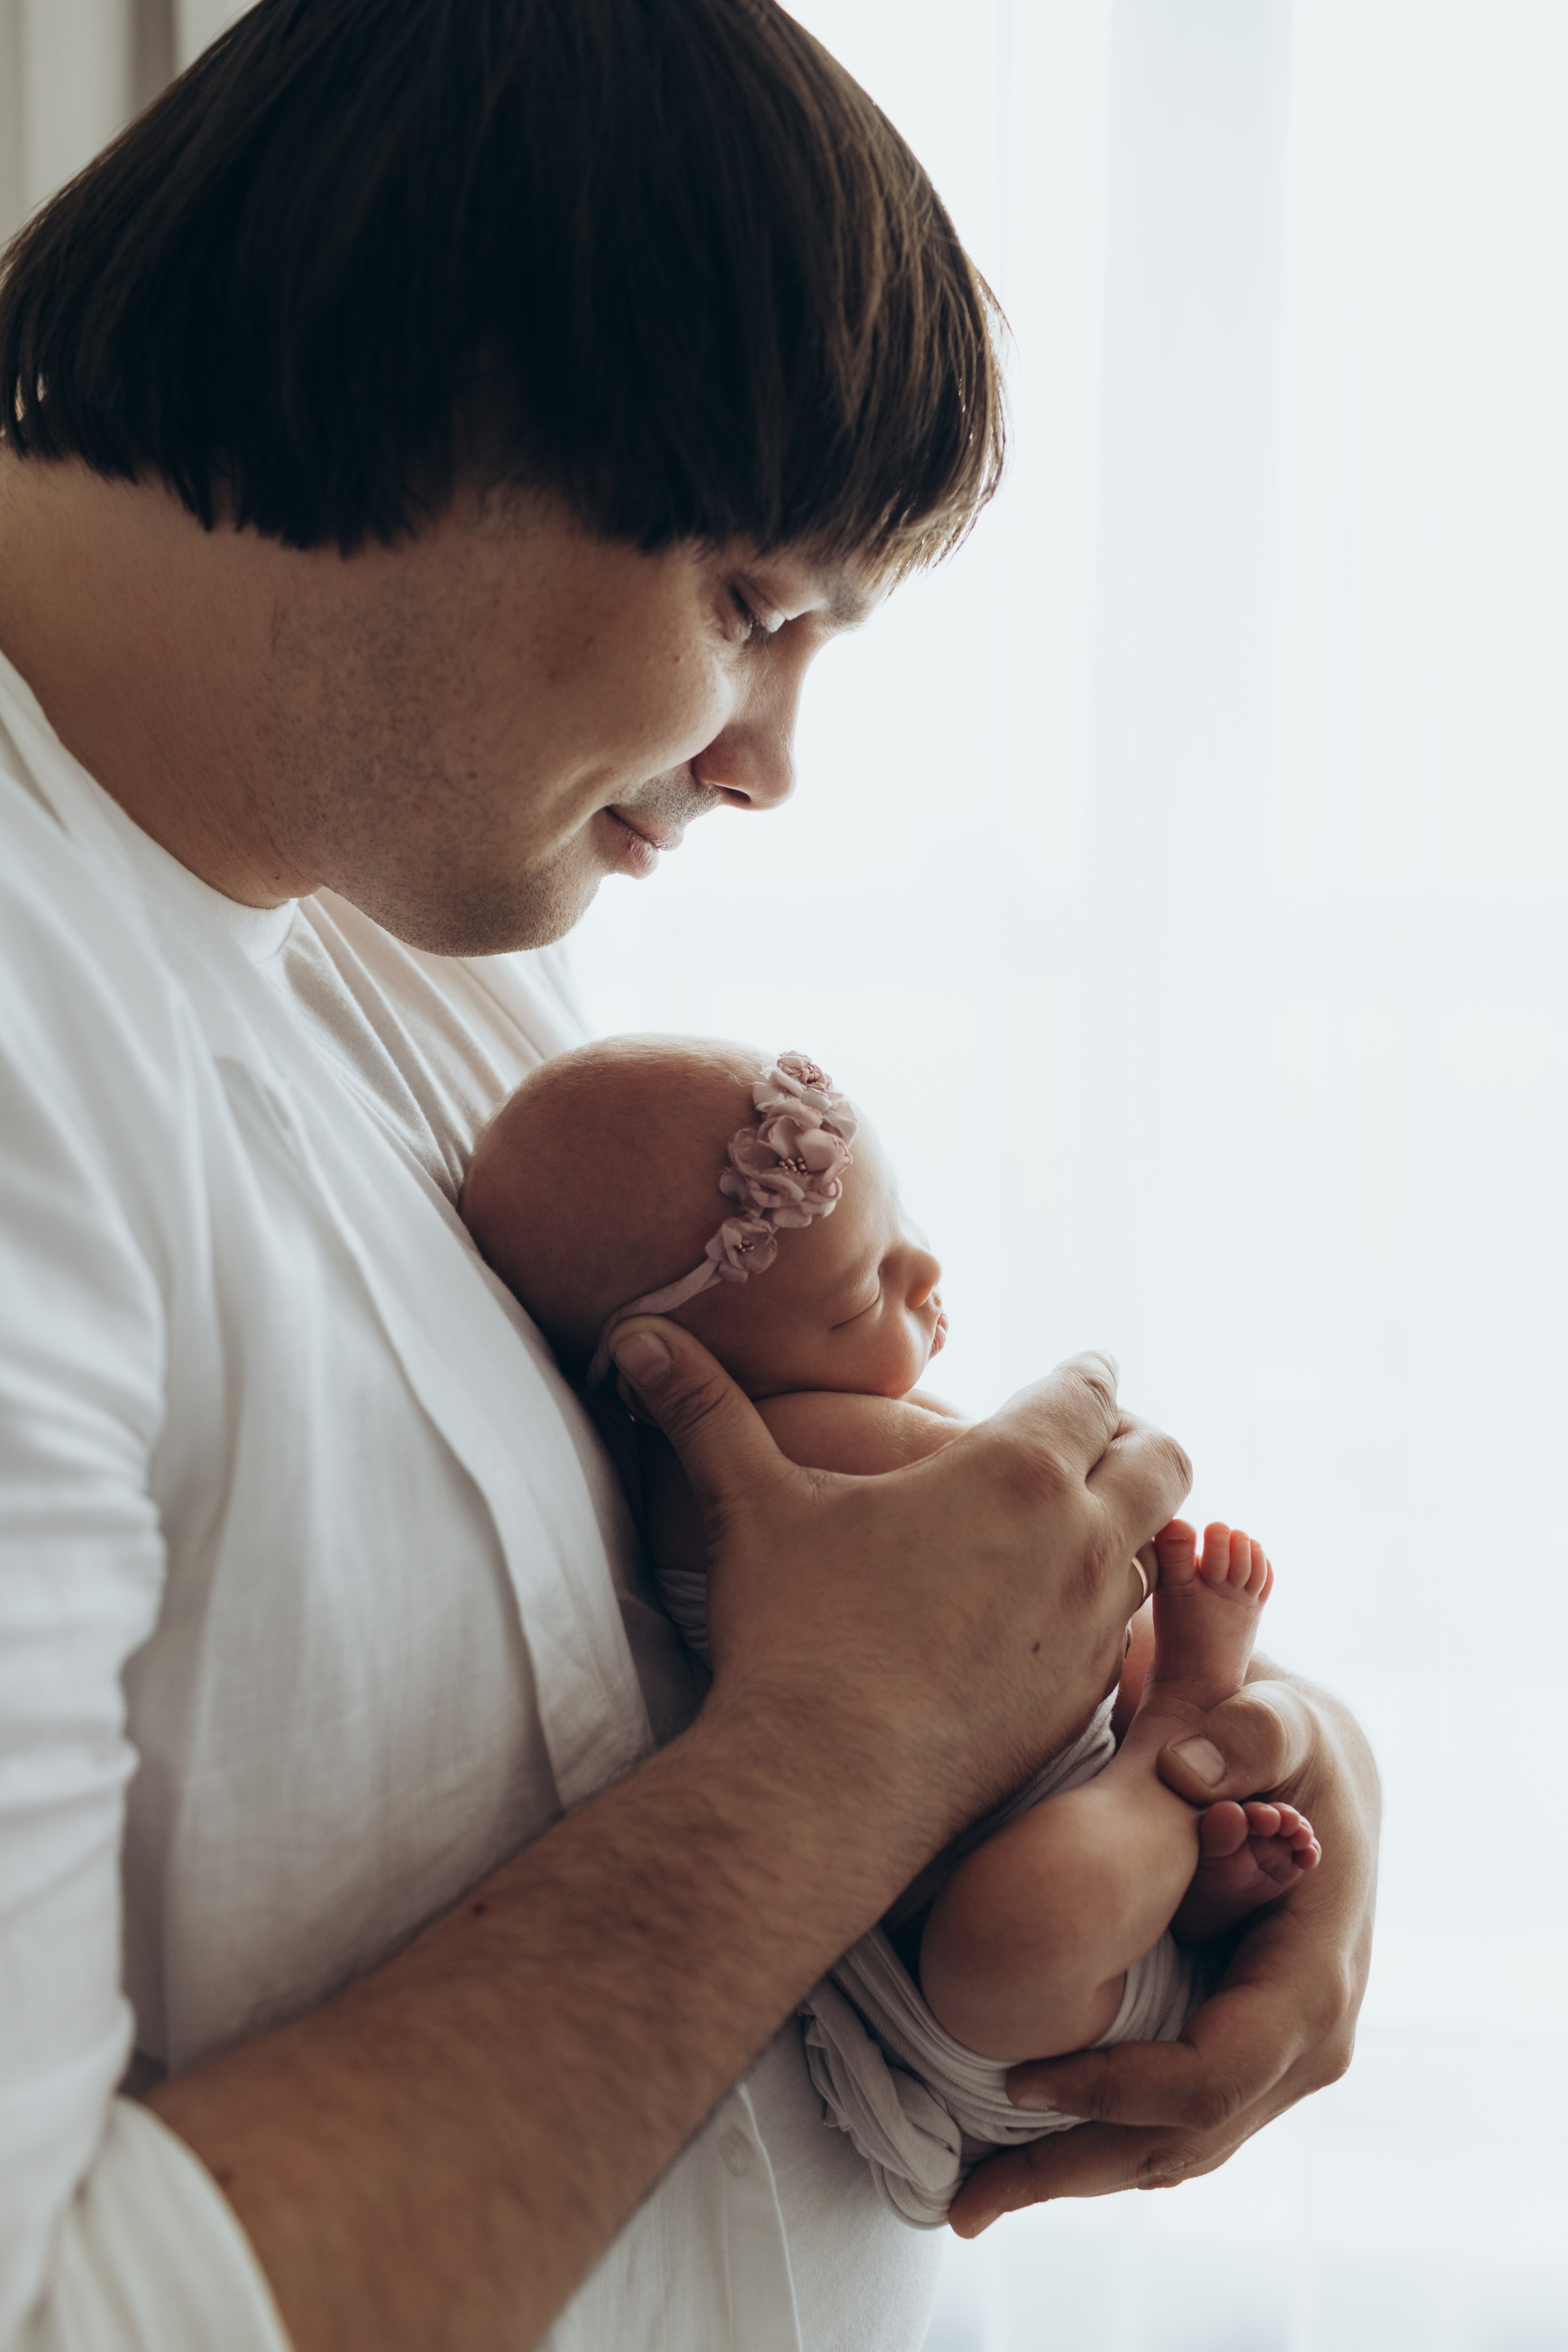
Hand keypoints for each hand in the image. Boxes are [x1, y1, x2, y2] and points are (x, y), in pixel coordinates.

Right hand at [610, 1322, 1190, 1882]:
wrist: (825, 1784)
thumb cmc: (792, 1630)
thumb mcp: (749, 1504)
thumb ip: (703, 1410)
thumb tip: (632, 1337)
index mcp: (1017, 1468)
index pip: (1092, 1389)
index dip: (1089, 1374)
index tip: (1087, 1371)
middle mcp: (1080, 1536)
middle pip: (1165, 1460)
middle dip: (1140, 1441)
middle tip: (1103, 1442)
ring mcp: (1094, 1624)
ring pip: (1153, 1548)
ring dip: (1129, 1529)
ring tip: (1081, 1528)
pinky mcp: (1085, 1697)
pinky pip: (1128, 1633)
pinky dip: (1106, 1609)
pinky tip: (1055, 1617)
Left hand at [947, 1668, 1378, 2234]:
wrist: (1315, 1777)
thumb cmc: (1287, 1747)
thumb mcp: (1281, 1718)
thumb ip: (1251, 1728)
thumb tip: (1191, 1767)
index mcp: (1313, 1981)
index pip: (1211, 2074)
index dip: (1116, 2087)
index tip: (1019, 2080)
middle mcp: (1303, 2044)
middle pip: (1182, 2143)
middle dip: (1072, 2171)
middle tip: (962, 2203)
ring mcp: (1270, 2064)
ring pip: (1170, 2153)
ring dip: (1071, 2179)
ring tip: (968, 2202)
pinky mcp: (1233, 2058)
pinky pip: (1164, 2126)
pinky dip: (1093, 2145)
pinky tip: (1013, 2160)